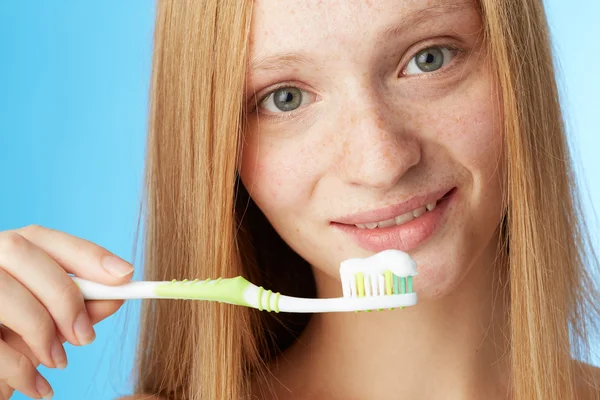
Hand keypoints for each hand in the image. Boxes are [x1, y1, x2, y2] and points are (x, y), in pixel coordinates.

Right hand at [0, 225, 132, 398]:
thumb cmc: (14, 335)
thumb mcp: (49, 319)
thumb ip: (80, 305)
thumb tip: (115, 297)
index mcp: (6, 250)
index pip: (45, 237)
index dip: (86, 254)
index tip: (125, 275)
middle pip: (22, 254)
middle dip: (63, 296)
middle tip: (86, 338)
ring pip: (5, 294)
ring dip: (42, 332)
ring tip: (59, 362)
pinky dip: (21, 369)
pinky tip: (39, 386)